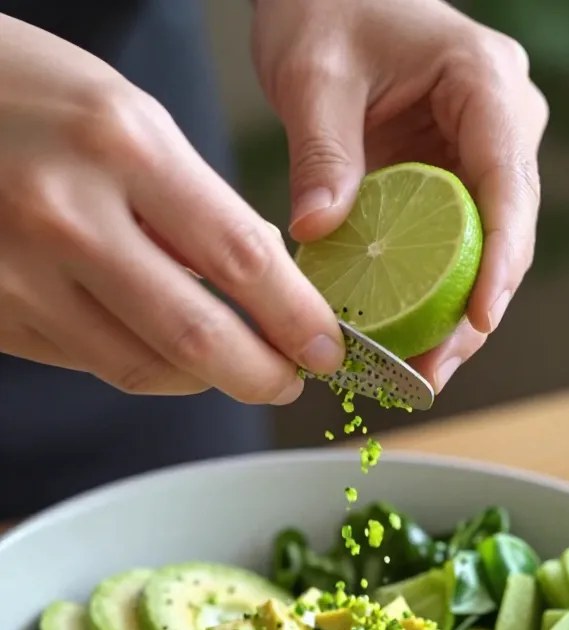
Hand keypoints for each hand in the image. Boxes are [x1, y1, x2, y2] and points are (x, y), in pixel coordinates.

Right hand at [0, 16, 343, 403]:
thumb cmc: (27, 95)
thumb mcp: (124, 115)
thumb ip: (192, 200)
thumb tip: (260, 277)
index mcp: (121, 145)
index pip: (241, 257)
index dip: (296, 318)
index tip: (327, 348)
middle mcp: (71, 217)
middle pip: (197, 338)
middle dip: (260, 376)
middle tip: (289, 383)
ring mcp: (25, 275)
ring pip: (144, 368)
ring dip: (203, 380)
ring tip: (232, 368)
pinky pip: (91, 363)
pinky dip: (141, 364)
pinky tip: (161, 347)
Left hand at [252, 0, 548, 389]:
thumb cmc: (326, 10)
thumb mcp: (314, 75)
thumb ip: (321, 152)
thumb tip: (317, 230)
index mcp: (483, 83)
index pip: (507, 182)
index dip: (499, 259)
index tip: (479, 319)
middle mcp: (500, 122)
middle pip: (505, 231)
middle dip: (473, 310)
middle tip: (430, 372)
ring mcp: (480, 153)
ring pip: (485, 249)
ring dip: (454, 315)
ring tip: (418, 374)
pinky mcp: (451, 178)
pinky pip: (452, 245)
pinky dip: (430, 293)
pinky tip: (404, 337)